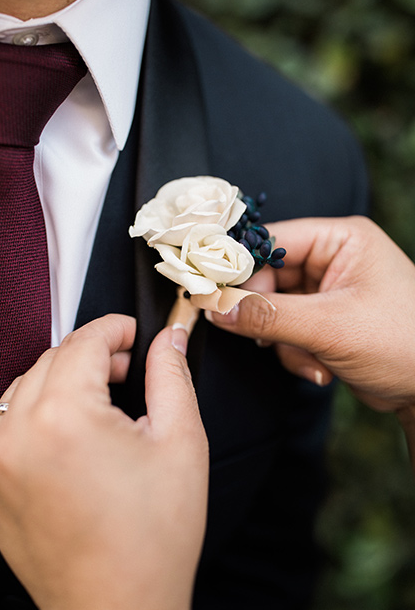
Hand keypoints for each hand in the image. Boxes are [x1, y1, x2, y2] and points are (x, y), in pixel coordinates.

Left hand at [0, 314, 208, 609]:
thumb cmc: (153, 537)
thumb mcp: (180, 443)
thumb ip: (171, 376)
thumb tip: (170, 340)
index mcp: (66, 417)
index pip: (83, 342)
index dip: (114, 328)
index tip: (132, 332)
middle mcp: (19, 435)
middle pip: (51, 360)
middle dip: (90, 353)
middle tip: (126, 368)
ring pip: (24, 390)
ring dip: (61, 382)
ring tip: (100, 402)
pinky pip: (8, 430)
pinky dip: (39, 417)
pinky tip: (73, 438)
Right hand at [206, 215, 414, 413]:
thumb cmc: (403, 344)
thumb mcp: (331, 327)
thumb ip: (268, 315)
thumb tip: (216, 307)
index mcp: (341, 240)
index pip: (272, 241)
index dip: (241, 266)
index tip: (214, 293)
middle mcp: (331, 260)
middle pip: (268, 278)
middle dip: (268, 315)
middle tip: (266, 337)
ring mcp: (326, 292)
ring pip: (272, 310)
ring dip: (284, 341)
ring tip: (314, 359)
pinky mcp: (322, 321)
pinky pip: (285, 332)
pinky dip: (295, 354)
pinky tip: (321, 369)